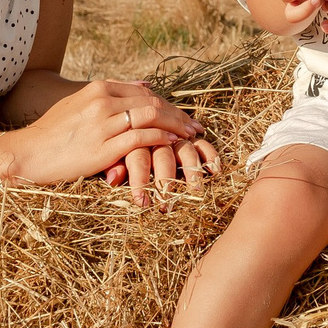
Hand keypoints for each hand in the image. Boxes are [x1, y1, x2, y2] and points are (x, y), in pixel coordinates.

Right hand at [2, 80, 202, 191]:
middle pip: (152, 102)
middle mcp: (103, 101)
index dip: (168, 103)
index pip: (144, 92)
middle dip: (177, 113)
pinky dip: (160, 139)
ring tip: (189, 135)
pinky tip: (172, 143)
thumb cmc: (53, 132)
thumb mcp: (80, 103)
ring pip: (151, 117)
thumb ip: (110, 94)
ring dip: (175, 125)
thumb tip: (143, 85)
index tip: (182, 114)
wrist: (28, 153)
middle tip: (195, 125)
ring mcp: (103, 123)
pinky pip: (141, 138)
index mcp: (98, 88)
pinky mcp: (103, 147)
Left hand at [103, 135, 223, 211]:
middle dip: (166, 181)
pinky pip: (201, 144)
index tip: (141, 202)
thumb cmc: (119, 148)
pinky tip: (215, 170)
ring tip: (195, 190)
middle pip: (164, 155)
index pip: (139, 158)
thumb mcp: (113, 157)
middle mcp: (156, 136)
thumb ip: (115, 166)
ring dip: (191, 170)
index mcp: (135, 140)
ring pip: (185, 150)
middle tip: (167, 204)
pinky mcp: (190, 137)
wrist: (133, 123)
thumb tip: (112, 179)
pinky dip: (209, 155)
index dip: (140, 180)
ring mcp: (175, 136)